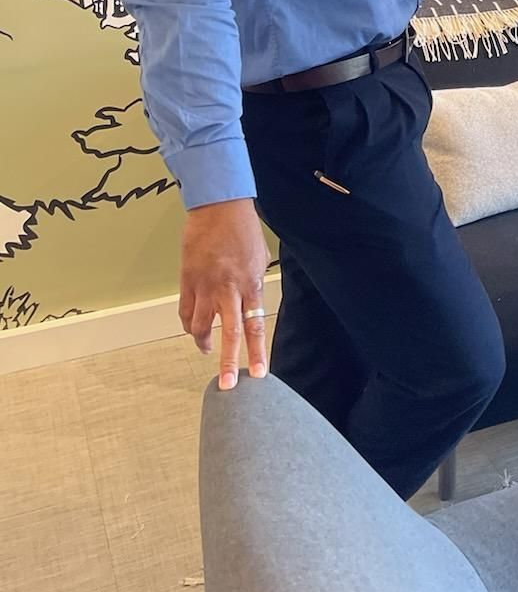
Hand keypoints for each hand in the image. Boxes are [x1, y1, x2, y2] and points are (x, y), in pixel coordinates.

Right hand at [179, 198, 270, 389]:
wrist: (219, 207)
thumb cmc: (243, 229)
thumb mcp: (259, 258)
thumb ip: (254, 284)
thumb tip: (252, 301)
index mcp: (251, 285)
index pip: (256, 327)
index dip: (257, 353)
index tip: (258, 374)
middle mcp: (229, 290)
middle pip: (230, 334)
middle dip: (229, 362)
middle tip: (227, 384)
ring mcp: (205, 286)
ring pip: (200, 326)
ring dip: (203, 343)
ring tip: (207, 351)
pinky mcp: (187, 280)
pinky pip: (185, 310)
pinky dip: (187, 324)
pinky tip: (192, 331)